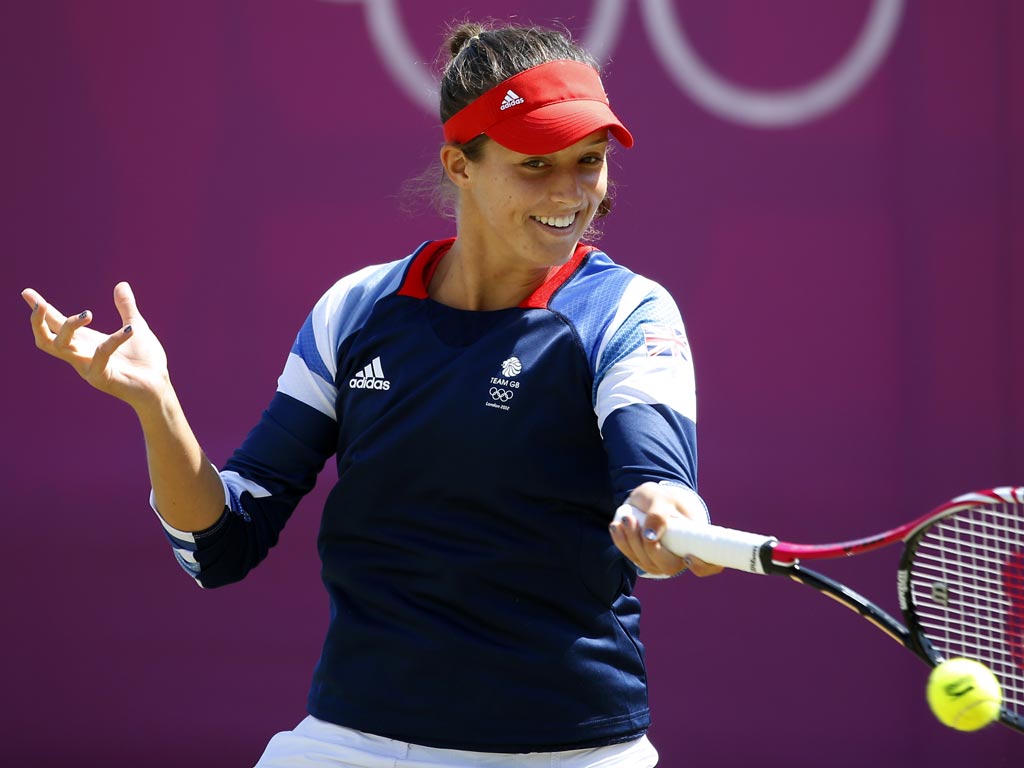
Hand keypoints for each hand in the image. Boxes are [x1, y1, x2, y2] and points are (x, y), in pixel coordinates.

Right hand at [22, 282, 170, 409]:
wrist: (159, 387)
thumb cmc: (145, 361)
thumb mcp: (135, 327)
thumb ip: (126, 308)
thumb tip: (121, 284)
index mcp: (86, 342)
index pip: (56, 325)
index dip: (41, 310)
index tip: (26, 292)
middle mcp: (81, 355)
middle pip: (46, 340)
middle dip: (38, 322)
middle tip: (41, 304)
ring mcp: (88, 368)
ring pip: (61, 348)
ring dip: (70, 327)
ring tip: (88, 313)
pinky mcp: (102, 378)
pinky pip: (99, 356)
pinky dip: (113, 341)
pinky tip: (129, 330)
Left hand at [609, 481, 723, 577]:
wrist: (649, 499)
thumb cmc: (664, 499)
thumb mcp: (662, 499)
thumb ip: (658, 513)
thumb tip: (650, 537)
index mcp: (696, 544)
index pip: (709, 566)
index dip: (702, 566)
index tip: (688, 555)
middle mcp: (679, 558)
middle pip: (667, 566)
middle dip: (650, 548)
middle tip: (637, 522)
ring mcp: (659, 562)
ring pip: (645, 562)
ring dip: (632, 541)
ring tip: (626, 518)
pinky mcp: (640, 558)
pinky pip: (630, 556)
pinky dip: (621, 541)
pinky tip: (616, 526)